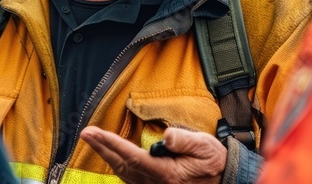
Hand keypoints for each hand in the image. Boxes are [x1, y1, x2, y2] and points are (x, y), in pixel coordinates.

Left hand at [80, 126, 225, 183]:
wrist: (225, 180)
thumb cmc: (214, 162)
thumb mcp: (205, 147)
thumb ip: (184, 140)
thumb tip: (166, 135)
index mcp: (166, 173)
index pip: (132, 157)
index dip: (111, 144)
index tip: (94, 132)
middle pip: (121, 165)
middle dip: (102, 148)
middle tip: (86, 133)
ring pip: (123, 173)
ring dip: (107, 156)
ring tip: (94, 140)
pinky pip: (130, 178)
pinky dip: (118, 165)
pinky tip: (112, 155)